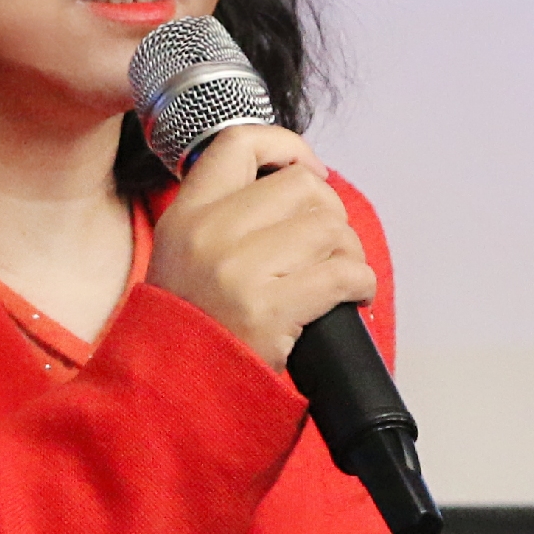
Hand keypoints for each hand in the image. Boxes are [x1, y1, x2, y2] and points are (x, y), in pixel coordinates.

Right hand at [144, 124, 374, 367]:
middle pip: (302, 186)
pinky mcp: (268, 308)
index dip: (288, 147)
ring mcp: (237, 269)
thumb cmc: (193, 327)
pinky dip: (360, 284)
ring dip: (348, 254)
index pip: (240, 143)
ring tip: (339, 278)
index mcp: (187, 213)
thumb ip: (228, 215)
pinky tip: (353, 297)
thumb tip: (302, 184)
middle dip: (331, 214)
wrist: (173, 391)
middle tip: (328, 247)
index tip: (311, 170)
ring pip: (330, 228)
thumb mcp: (185, 254)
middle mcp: (208, 232)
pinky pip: (342, 274)